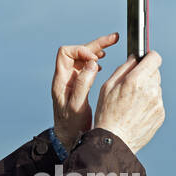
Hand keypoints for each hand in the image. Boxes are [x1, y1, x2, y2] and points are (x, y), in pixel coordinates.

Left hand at [51, 32, 118, 147]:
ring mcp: (71, 80)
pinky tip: (104, 63)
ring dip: (97, 50)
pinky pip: (86, 66)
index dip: (81, 51)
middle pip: (77, 52)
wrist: (67, 137)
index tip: (96, 58)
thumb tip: (93, 64)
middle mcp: (65, 77)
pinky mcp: (78, 84)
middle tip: (114, 38)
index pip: (66, 52)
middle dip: (95, 44)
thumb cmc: (71, 126)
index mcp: (61, 80)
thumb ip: (83, 85)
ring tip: (112, 44)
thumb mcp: (77, 107)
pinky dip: (96, 60)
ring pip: (83, 58)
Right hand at [93, 50, 163, 153]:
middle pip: (155, 72)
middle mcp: (151, 90)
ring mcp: (158, 103)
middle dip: (145, 75)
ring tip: (132, 103)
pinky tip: (137, 113)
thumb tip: (135, 58)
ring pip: (156, 88)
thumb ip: (124, 68)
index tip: (145, 60)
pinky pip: (157, 102)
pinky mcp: (161, 115)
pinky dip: (149, 104)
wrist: (114, 141)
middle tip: (132, 86)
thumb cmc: (107, 113)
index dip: (149, 57)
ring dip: (147, 90)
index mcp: (136, 80)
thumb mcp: (108, 86)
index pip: (155, 58)